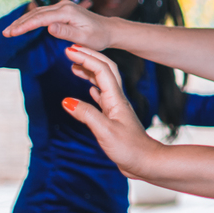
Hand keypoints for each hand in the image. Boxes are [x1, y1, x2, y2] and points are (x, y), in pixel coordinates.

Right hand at [5, 0, 112, 48]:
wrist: (109, 30)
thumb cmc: (98, 37)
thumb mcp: (84, 38)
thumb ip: (66, 32)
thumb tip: (48, 27)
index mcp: (68, 12)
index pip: (41, 19)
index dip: (25, 26)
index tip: (12, 33)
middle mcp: (64, 6)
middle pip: (36, 13)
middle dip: (20, 23)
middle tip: (5, 33)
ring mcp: (63, 6)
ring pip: (38, 12)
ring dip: (23, 21)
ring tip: (10, 30)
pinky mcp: (63, 9)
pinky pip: (43, 13)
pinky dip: (31, 19)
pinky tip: (23, 25)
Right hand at [61, 45, 161, 178]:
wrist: (147, 162)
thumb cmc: (130, 149)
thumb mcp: (105, 132)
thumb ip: (87, 115)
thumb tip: (66, 101)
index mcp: (116, 99)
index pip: (102, 70)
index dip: (86, 57)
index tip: (68, 51)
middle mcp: (117, 100)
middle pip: (105, 70)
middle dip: (89, 57)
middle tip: (70, 51)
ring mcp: (116, 108)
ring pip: (102, 82)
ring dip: (89, 71)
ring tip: (73, 66)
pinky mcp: (114, 118)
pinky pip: (102, 98)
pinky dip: (93, 88)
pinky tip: (88, 89)